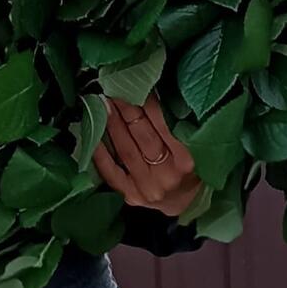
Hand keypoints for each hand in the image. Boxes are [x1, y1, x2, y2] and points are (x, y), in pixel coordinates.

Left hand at [93, 95, 201, 217]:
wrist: (184, 201)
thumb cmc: (190, 168)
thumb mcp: (194, 147)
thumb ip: (176, 125)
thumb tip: (151, 92)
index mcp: (187, 159)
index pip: (164, 125)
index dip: (148, 104)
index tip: (138, 85)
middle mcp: (167, 175)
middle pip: (143, 136)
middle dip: (127, 109)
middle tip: (115, 88)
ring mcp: (147, 187)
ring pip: (125, 150)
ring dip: (112, 123)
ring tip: (103, 103)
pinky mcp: (130, 195)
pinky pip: (110, 171)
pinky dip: (100, 152)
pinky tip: (92, 134)